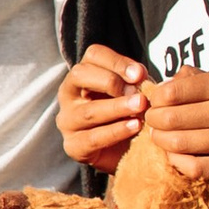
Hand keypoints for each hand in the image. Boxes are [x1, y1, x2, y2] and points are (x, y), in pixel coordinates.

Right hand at [59, 43, 145, 169]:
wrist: (127, 152)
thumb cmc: (128, 114)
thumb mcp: (133, 91)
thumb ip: (136, 81)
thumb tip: (140, 75)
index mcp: (83, 74)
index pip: (93, 56)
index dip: (117, 62)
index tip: (140, 74)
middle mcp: (69, 94)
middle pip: (81, 75)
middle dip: (112, 82)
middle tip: (139, 92)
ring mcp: (67, 121)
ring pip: (89, 111)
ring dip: (117, 108)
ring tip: (141, 107)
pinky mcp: (73, 146)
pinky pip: (93, 138)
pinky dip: (116, 132)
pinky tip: (135, 127)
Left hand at [141, 66, 208, 181]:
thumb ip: (198, 80)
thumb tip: (163, 84)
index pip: (172, 91)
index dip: (155, 99)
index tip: (155, 103)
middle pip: (170, 119)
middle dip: (153, 121)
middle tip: (153, 122)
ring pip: (177, 144)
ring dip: (160, 142)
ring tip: (161, 138)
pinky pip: (194, 168)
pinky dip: (177, 163)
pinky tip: (177, 156)